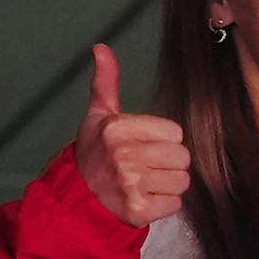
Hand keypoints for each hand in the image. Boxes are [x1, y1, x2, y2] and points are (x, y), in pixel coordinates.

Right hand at [74, 44, 192, 227]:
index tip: (142, 146)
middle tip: (145, 167)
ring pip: (181, 181)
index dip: (162, 140)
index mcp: (118, 128)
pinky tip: (144, 199)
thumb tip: (101, 48)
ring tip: (145, 184)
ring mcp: (131, 185)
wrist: (76, 196)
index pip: (175, 133)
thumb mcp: (98, 115)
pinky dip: (162, 205)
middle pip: (182, 157)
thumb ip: (106, 82)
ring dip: (167, 185)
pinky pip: (174, 204)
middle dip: (167, 163)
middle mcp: (125, 155)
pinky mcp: (138, 211)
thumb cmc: (93, 154)